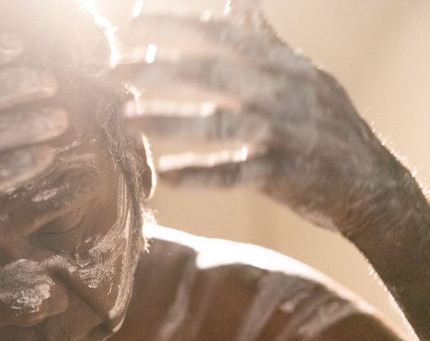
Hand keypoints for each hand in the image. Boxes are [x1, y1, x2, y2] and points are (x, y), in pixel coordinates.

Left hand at [111, 3, 404, 233]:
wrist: (370, 181)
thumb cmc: (323, 122)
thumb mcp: (298, 73)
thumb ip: (261, 40)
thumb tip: (235, 2)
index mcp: (281, 63)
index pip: (222, 33)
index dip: (176, 24)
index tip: (132, 22)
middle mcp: (282, 91)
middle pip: (211, 72)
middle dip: (158, 69)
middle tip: (113, 70)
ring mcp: (283, 132)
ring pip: (218, 122)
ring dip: (168, 119)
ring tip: (126, 119)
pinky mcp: (283, 173)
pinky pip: (234, 173)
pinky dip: (199, 173)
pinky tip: (165, 174)